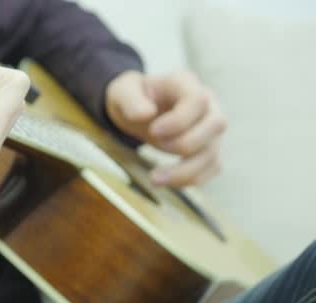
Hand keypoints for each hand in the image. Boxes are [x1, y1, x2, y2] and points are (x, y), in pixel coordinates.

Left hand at [106, 71, 226, 186]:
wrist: (138, 108)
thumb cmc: (132, 97)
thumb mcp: (123, 92)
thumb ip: (130, 100)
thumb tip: (146, 114)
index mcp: (186, 84)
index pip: (198, 100)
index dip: (180, 120)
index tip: (153, 131)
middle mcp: (207, 104)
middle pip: (217, 125)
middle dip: (185, 143)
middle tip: (155, 142)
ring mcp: (210, 128)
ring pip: (214, 153)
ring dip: (186, 172)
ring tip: (155, 179)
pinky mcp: (208, 148)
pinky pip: (211, 168)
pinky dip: (191, 179)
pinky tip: (166, 181)